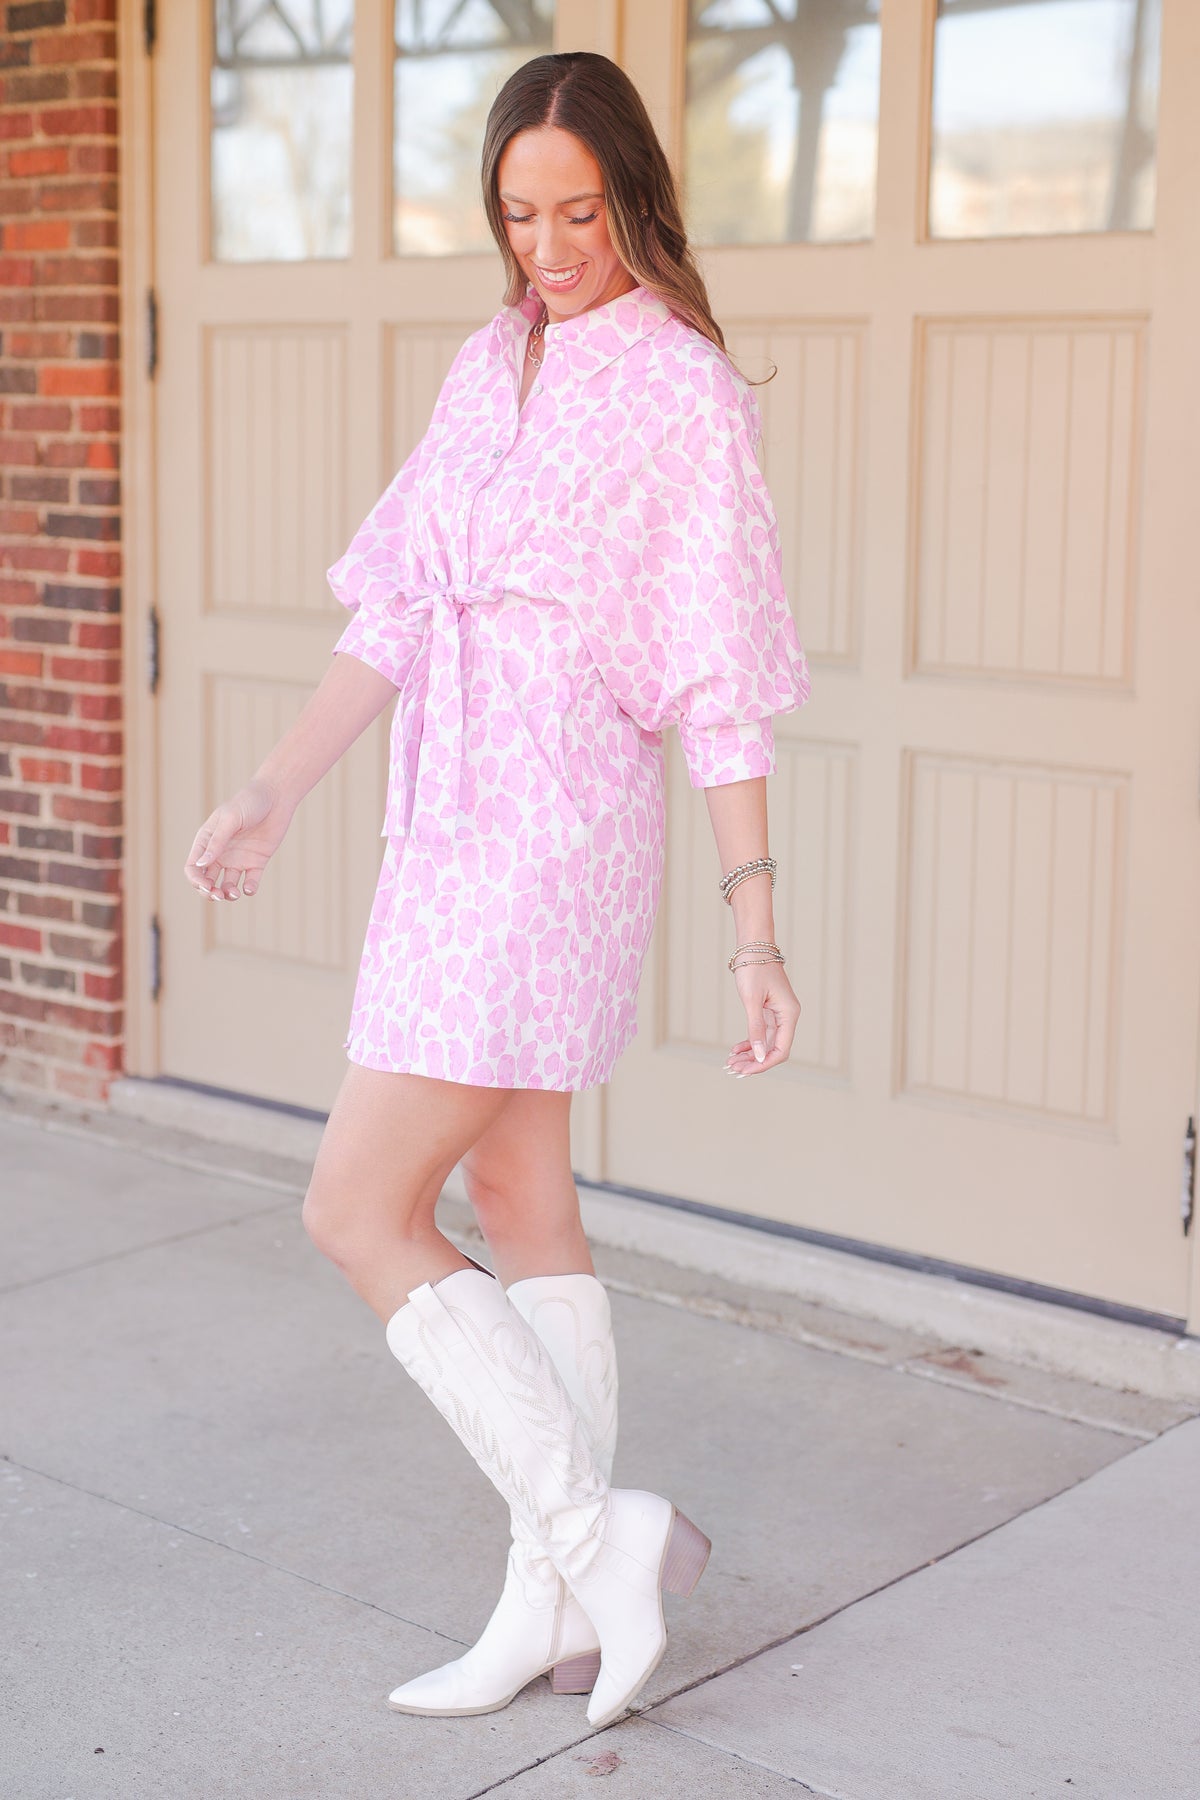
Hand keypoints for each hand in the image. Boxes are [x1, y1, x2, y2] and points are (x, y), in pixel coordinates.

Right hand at [183, 778, 293, 900]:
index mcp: (207, 841)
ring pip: (227, 885)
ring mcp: (238, 859)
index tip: (207, 886)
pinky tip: (248, 887)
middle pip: (207, 881)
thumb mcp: (230, 819)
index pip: (193, 867)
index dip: (196, 881)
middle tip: (219, 895)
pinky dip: (248, 889)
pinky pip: (250, 882)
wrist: (276, 797)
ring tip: (234, 893)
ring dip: (228, 894)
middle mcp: (220, 853)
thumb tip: (201, 864)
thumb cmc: (249, 802)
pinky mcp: (256, 862)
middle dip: (209, 892)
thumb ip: (217, 842)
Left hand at [723, 961, 800, 1076]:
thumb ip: (755, 1028)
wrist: (754, 946)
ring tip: (731, 1062)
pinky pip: (761, 1034)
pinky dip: (749, 1043)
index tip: (745, 1071)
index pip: (781, 1050)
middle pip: (774, 1049)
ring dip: (750, 1054)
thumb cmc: (753, 968)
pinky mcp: (769, 1011)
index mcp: (789, 1014)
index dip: (764, 1064)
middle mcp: (787, 1016)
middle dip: (754, 1062)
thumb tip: (759, 1055)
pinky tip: (735, 1050)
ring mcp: (778, 1015)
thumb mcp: (751, 1000)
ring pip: (766, 1043)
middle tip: (733, 1069)